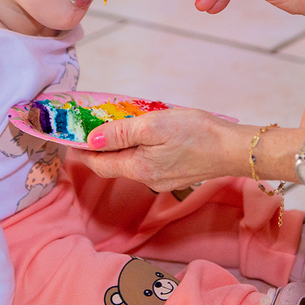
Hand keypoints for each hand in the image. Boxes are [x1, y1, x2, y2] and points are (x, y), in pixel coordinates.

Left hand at [72, 108, 244, 192]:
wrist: (235, 148)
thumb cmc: (198, 133)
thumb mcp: (153, 125)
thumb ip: (120, 133)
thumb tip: (90, 140)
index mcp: (139, 168)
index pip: (99, 164)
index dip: (82, 152)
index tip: (70, 139)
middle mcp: (148, 179)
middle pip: (114, 165)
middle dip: (100, 148)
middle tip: (90, 126)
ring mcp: (163, 179)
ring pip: (131, 163)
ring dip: (120, 147)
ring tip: (116, 125)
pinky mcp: (175, 174)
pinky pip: (147, 162)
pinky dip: (138, 149)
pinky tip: (144, 135)